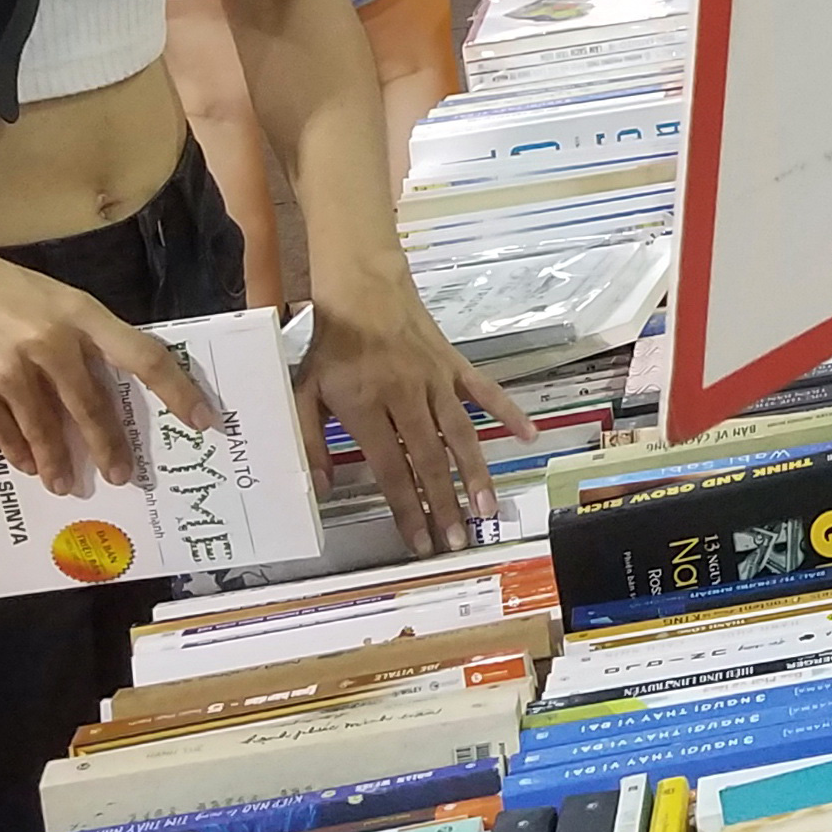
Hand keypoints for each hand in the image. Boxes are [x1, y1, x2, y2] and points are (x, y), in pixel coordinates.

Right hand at [0, 226, 217, 499]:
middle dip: (110, 447)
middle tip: (121, 474)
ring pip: (47, 429)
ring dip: (59, 461)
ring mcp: (7, 369)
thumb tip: (105, 388)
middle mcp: (50, 340)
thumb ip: (76, 337)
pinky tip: (26, 462)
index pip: (144, 355)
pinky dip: (19, 452)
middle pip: (93, 407)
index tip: (203, 420)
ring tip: (66, 482)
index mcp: (78, 312)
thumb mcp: (45, 297)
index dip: (177, 391)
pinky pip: (5, 434)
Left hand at [301, 266, 534, 555]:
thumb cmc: (331, 348)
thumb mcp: (302, 393)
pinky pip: (485, 391)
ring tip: (488, 507)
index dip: (407, 507)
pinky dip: (507, 412)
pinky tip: (528, 435)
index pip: (390, 468)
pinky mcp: (455, 365)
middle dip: (445, 502)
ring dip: (476, 472)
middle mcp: (405, 396)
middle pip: (429, 458)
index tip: (420, 540)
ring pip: (460, 433)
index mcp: (365, 407)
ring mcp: (435, 380)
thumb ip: (308, 442)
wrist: (363, 290)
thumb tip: (321, 489)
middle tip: (459, 539)